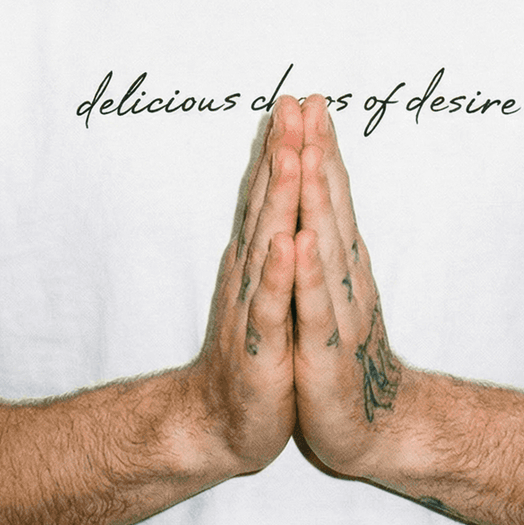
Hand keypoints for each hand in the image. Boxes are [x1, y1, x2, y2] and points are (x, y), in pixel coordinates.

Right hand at [188, 96, 301, 475]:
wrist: (224, 424)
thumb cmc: (255, 354)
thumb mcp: (268, 290)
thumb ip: (268, 239)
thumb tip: (274, 193)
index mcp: (261, 259)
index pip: (272, 193)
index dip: (285, 147)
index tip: (299, 100)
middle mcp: (253, 273)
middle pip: (268, 203)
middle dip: (282, 152)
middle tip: (292, 103)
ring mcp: (256, 308)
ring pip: (268, 243)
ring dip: (279, 198)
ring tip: (290, 153)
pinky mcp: (262, 348)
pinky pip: (272, 307)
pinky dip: (279, 274)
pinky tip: (287, 243)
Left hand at [293, 95, 406, 477]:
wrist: (375, 429)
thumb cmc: (345, 356)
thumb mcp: (333, 293)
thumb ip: (330, 245)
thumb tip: (324, 197)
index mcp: (340, 262)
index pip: (330, 195)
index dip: (321, 147)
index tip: (309, 100)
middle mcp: (345, 276)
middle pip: (330, 205)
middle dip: (319, 152)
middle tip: (310, 103)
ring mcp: (339, 311)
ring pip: (326, 244)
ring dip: (318, 197)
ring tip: (309, 152)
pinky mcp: (326, 351)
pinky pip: (315, 306)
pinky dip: (308, 273)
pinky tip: (301, 242)